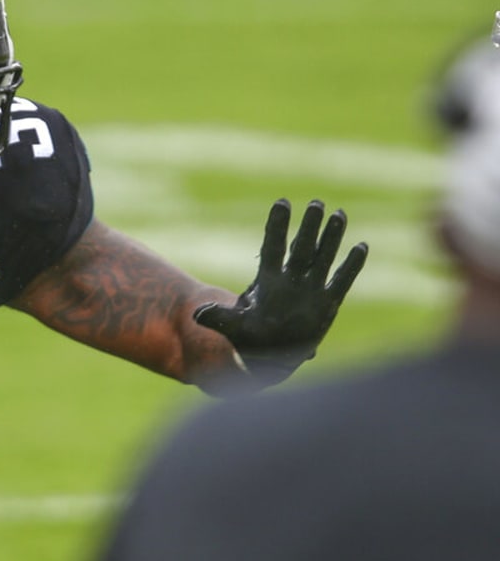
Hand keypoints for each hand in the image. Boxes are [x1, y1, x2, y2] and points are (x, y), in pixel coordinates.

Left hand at [194, 199, 367, 387]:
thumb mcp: (233, 327)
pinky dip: (351, 266)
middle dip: (309, 227)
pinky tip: (361, 246)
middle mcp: (291, 279)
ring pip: (323, 258)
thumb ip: (219, 317)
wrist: (269, 357)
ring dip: (331, 238)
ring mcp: (310, 289)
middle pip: (301, 247)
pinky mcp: (327, 303)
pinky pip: (341, 281)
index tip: (282, 203)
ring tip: (339, 213)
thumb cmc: (249, 338)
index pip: (273, 246)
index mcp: (267, 280)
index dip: (277, 226)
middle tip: (317, 203)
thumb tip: (197, 314)